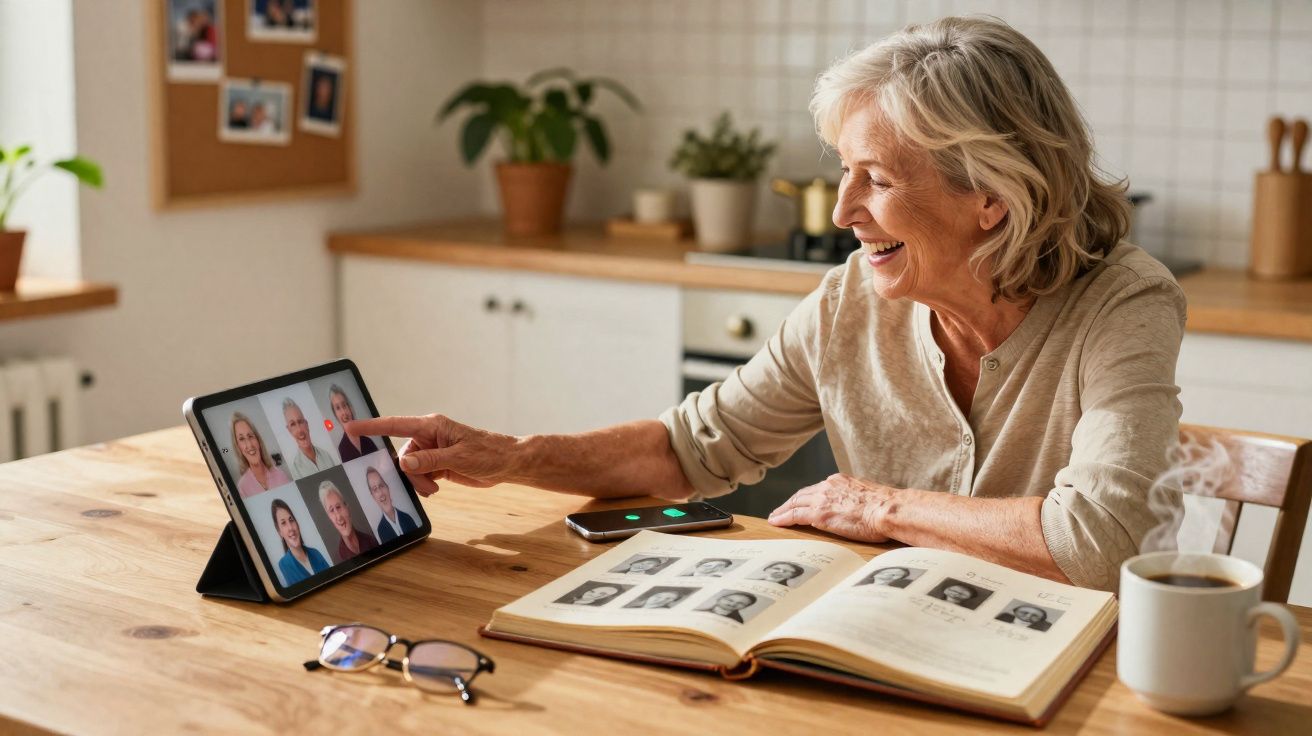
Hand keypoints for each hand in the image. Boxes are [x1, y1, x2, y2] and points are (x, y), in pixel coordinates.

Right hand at [345, 414, 519, 495]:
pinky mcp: (437, 464)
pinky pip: (419, 475)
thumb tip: (404, 462)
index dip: (371, 427)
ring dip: (417, 481)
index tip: (350, 427)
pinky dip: (423, 484)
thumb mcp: (458, 458)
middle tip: (425, 485)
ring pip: (409, 468)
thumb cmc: (488, 453)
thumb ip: (430, 461)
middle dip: (407, 472)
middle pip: (402, 455)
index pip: (395, 425)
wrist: (507, 463)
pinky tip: (435, 488)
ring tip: (434, 488)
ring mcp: (432, 451)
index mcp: (432, 426)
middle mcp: (429, 436)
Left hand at [768, 473, 894, 542]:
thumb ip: (858, 500)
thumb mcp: (870, 497)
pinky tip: (776, 523)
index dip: (806, 496)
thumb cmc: (887, 508)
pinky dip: (783, 518)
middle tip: (781, 510)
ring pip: (795, 503)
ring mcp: (822, 499)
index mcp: (841, 481)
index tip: (801, 502)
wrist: (889, 509)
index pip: (818, 489)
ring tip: (775, 517)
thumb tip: (859, 508)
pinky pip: (794, 515)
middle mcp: (828, 486)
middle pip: (803, 494)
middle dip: (791, 502)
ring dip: (783, 510)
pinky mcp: (819, 514)